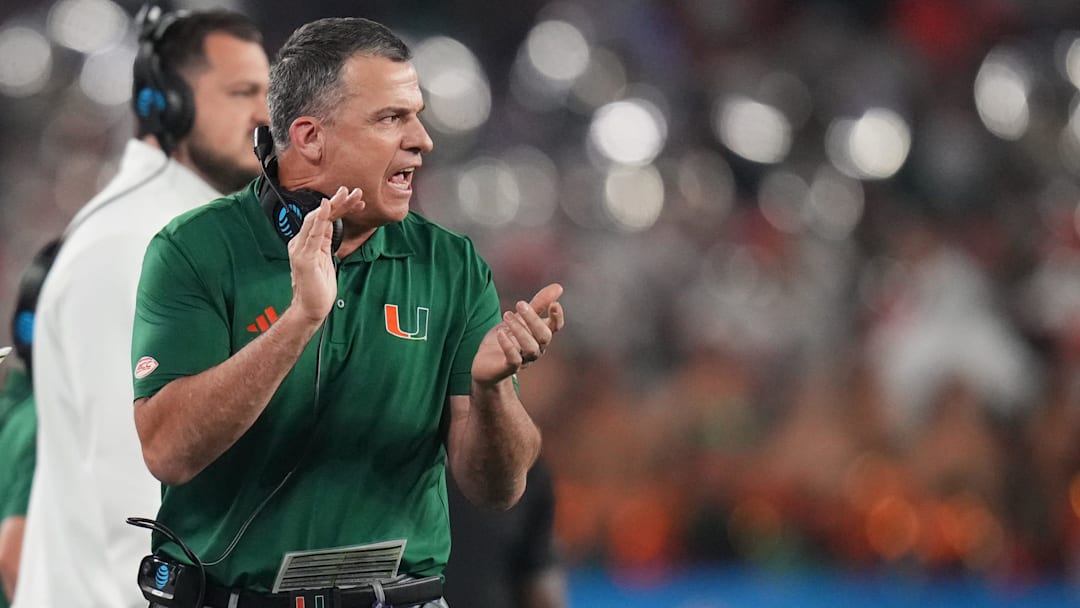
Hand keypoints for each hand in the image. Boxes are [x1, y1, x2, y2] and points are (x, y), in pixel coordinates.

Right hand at [288, 186, 362, 322]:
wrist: (310, 308)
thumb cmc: (318, 286)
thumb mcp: (325, 258)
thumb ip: (326, 241)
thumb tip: (332, 224)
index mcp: (306, 241)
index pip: (324, 218)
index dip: (340, 207)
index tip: (357, 200)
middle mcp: (301, 242)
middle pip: (320, 215)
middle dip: (338, 201)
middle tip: (355, 191)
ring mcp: (300, 249)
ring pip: (317, 219)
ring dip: (333, 205)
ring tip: (346, 194)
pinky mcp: (304, 257)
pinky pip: (312, 234)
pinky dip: (319, 219)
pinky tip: (326, 207)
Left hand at [472, 283, 564, 385]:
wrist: (486, 362)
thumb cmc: (507, 338)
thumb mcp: (521, 317)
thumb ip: (539, 303)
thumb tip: (559, 287)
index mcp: (540, 335)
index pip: (556, 327)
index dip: (557, 317)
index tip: (554, 304)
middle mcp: (536, 349)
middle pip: (544, 336)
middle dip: (533, 319)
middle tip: (519, 304)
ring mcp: (524, 360)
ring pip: (531, 348)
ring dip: (520, 330)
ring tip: (507, 315)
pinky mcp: (509, 368)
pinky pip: (514, 359)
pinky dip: (508, 345)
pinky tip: (500, 333)